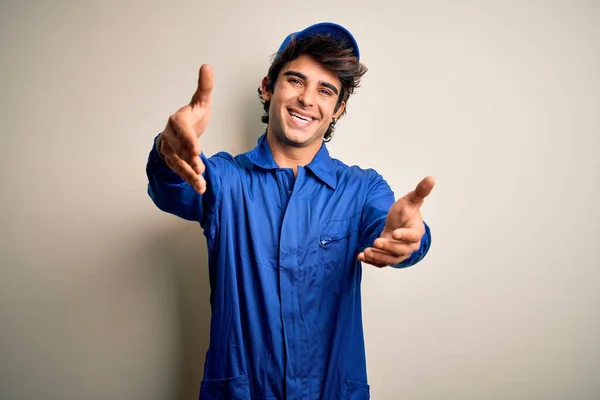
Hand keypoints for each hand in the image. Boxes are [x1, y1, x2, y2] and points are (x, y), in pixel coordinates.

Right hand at [158, 64, 213, 193]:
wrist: (178, 132)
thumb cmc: (192, 116)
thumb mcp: (200, 102)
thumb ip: (204, 88)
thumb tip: (207, 66)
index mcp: (177, 120)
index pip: (181, 128)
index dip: (188, 139)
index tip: (197, 149)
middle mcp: (169, 135)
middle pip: (177, 149)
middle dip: (189, 159)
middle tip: (201, 167)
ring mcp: (169, 150)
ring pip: (177, 163)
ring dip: (189, 174)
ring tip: (201, 184)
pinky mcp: (172, 162)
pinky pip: (180, 172)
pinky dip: (189, 181)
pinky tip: (201, 188)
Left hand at [358, 176, 434, 267]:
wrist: (397, 223)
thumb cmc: (405, 212)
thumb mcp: (410, 200)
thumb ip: (420, 192)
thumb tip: (430, 178)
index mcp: (417, 231)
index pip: (413, 236)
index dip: (405, 235)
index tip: (394, 233)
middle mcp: (410, 245)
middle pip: (401, 251)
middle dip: (388, 247)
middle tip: (376, 241)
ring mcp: (400, 253)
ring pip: (391, 260)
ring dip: (378, 257)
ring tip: (366, 252)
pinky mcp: (389, 258)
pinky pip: (382, 263)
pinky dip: (372, 261)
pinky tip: (361, 257)